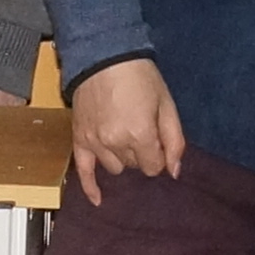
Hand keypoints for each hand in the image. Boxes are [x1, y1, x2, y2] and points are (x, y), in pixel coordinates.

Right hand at [66, 59, 187, 203]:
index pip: (154, 167)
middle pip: (135, 166)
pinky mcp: (79, 138)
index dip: (159, 154)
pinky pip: (83, 170)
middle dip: (141, 153)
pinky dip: (90, 187)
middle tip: (141, 127)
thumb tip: (174, 172)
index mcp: (140, 134)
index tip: (157, 138)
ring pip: (115, 167)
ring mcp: (94, 142)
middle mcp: (115, 143)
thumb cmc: (139, 76)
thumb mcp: (166, 104)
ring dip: (122, 157)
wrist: (103, 54)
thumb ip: (174, 140)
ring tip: (123, 133)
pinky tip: (98, 200)